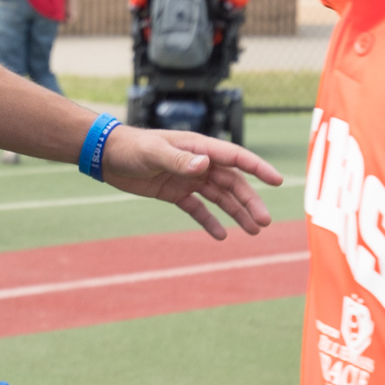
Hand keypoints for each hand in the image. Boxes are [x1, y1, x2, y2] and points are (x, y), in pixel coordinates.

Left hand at [98, 124, 278, 237]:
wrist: (106, 156)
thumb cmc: (131, 148)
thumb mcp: (154, 153)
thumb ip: (180, 159)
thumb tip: (205, 165)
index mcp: (199, 148)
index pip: (235, 158)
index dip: (257, 168)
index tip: (277, 181)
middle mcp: (198, 163)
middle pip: (232, 183)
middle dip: (250, 202)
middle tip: (264, 222)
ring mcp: (188, 178)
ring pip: (220, 197)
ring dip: (236, 213)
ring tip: (253, 232)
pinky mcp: (175, 192)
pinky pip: (198, 208)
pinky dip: (210, 221)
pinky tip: (221, 236)